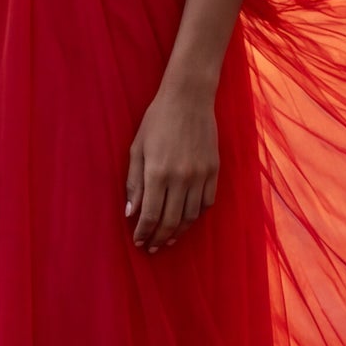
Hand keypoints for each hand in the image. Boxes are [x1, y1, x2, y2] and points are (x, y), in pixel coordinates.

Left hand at [125, 81, 218, 253]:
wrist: (189, 98)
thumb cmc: (157, 121)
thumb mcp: (137, 148)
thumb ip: (134, 182)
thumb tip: (131, 213)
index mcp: (157, 173)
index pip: (149, 215)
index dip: (143, 233)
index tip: (139, 242)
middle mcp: (180, 178)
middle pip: (170, 221)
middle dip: (159, 238)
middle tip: (152, 247)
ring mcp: (199, 175)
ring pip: (190, 217)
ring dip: (179, 231)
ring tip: (169, 238)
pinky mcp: (214, 170)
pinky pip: (207, 203)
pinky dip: (196, 215)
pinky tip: (187, 219)